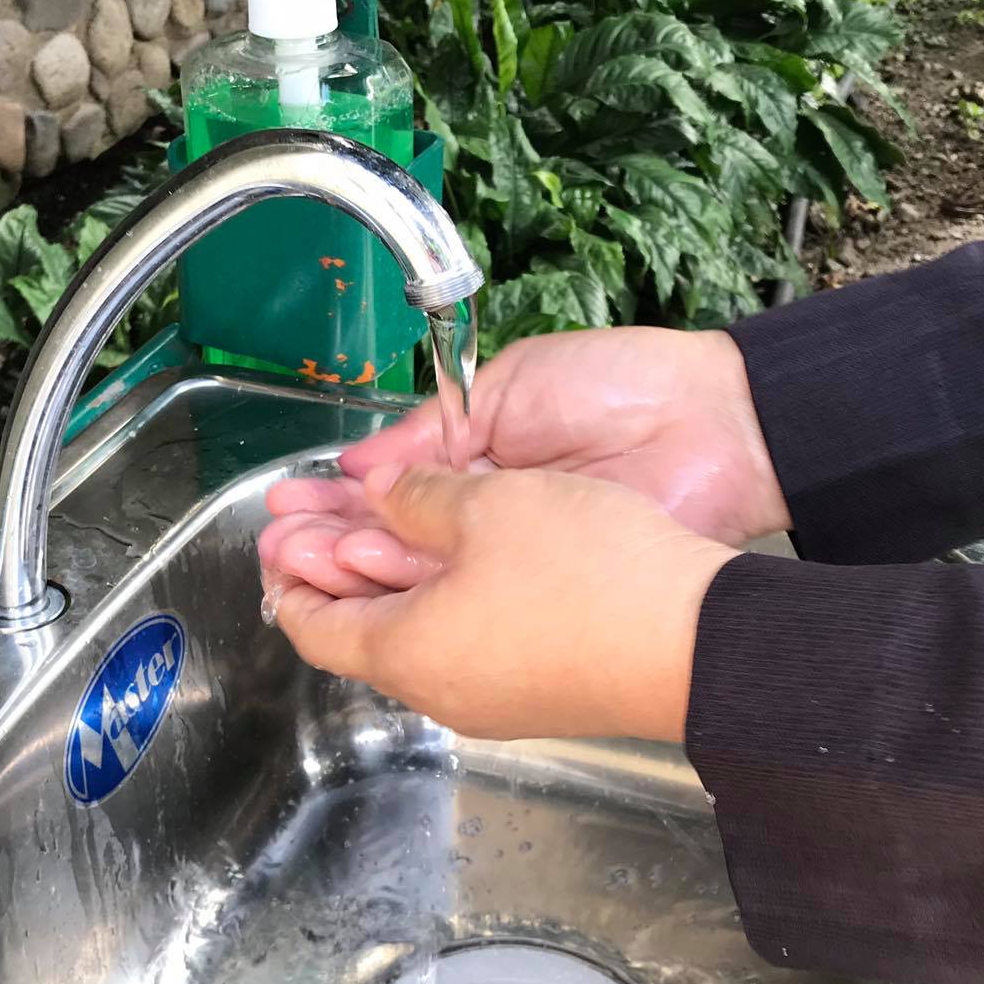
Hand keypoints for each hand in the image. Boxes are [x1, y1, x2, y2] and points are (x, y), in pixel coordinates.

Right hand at [261, 326, 785, 602]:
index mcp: (476, 461)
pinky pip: (469, 597)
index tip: (285, 507)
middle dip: (327, 542)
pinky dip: (412, 592)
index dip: (336, 503)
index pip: (390, 493)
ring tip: (293, 567)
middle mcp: (488, 518)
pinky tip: (359, 584)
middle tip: (274, 547)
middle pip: (393, 541)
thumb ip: (429, 435)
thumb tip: (362, 468)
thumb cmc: (618, 386)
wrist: (709, 424)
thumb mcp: (503, 390)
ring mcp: (514, 559)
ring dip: (353, 572)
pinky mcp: (543, 592)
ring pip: (420, 575)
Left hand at [271, 464, 735, 742]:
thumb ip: (417, 497)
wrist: (699, 638)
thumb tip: (383, 492)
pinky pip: (472, 636)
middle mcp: (441, 688)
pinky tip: (462, 545)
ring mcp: (495, 694)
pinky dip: (447, 589)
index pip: (312, 624)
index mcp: (404, 652)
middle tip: (314, 513)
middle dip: (335, 560)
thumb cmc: (587, 574)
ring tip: (387, 515)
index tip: (278, 533)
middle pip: (363, 627)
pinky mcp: (543, 685)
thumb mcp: (485, 506)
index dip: (289, 573)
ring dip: (394, 571)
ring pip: (421, 626)